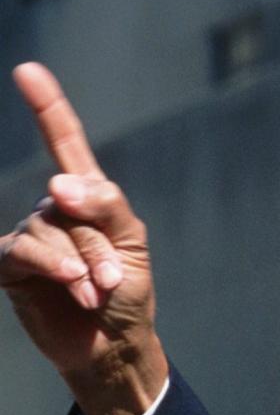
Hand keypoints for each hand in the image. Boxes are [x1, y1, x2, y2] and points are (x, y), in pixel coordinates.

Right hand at [0, 64, 166, 414]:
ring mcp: (33, 235)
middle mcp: (55, 208)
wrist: (113, 344)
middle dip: (98, 247)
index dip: (46, 105)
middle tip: (113, 282)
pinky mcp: (11, 265)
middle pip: (70, 204)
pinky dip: (49, 265)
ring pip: (50, 231)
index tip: (27, 71)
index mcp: (88, 195)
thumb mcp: (132, 245)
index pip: (64, 140)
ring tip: (96, 293)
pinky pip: (22, 251)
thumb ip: (104, 206)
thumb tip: (59, 183)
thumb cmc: (129, 292)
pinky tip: (67, 282)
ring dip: (80, 266)